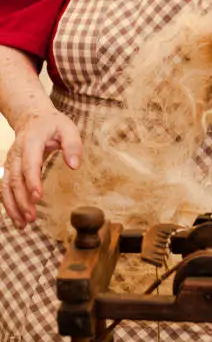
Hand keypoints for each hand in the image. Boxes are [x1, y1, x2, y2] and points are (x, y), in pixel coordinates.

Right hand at [1, 107, 81, 227]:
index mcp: (31, 141)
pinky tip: (18, 219)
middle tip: (32, 218)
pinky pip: (5, 188)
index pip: (29, 163)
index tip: (39, 197)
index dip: (32, 181)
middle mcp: (16, 152)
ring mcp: (10, 161)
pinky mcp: (9, 169)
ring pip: (6, 185)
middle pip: (15, 178)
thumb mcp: (68, 128)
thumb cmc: (53, 124)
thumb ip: (73, 145)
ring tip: (23, 224)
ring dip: (13, 206)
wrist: (32, 117)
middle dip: (22, 200)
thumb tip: (75, 165)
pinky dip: (9, 204)